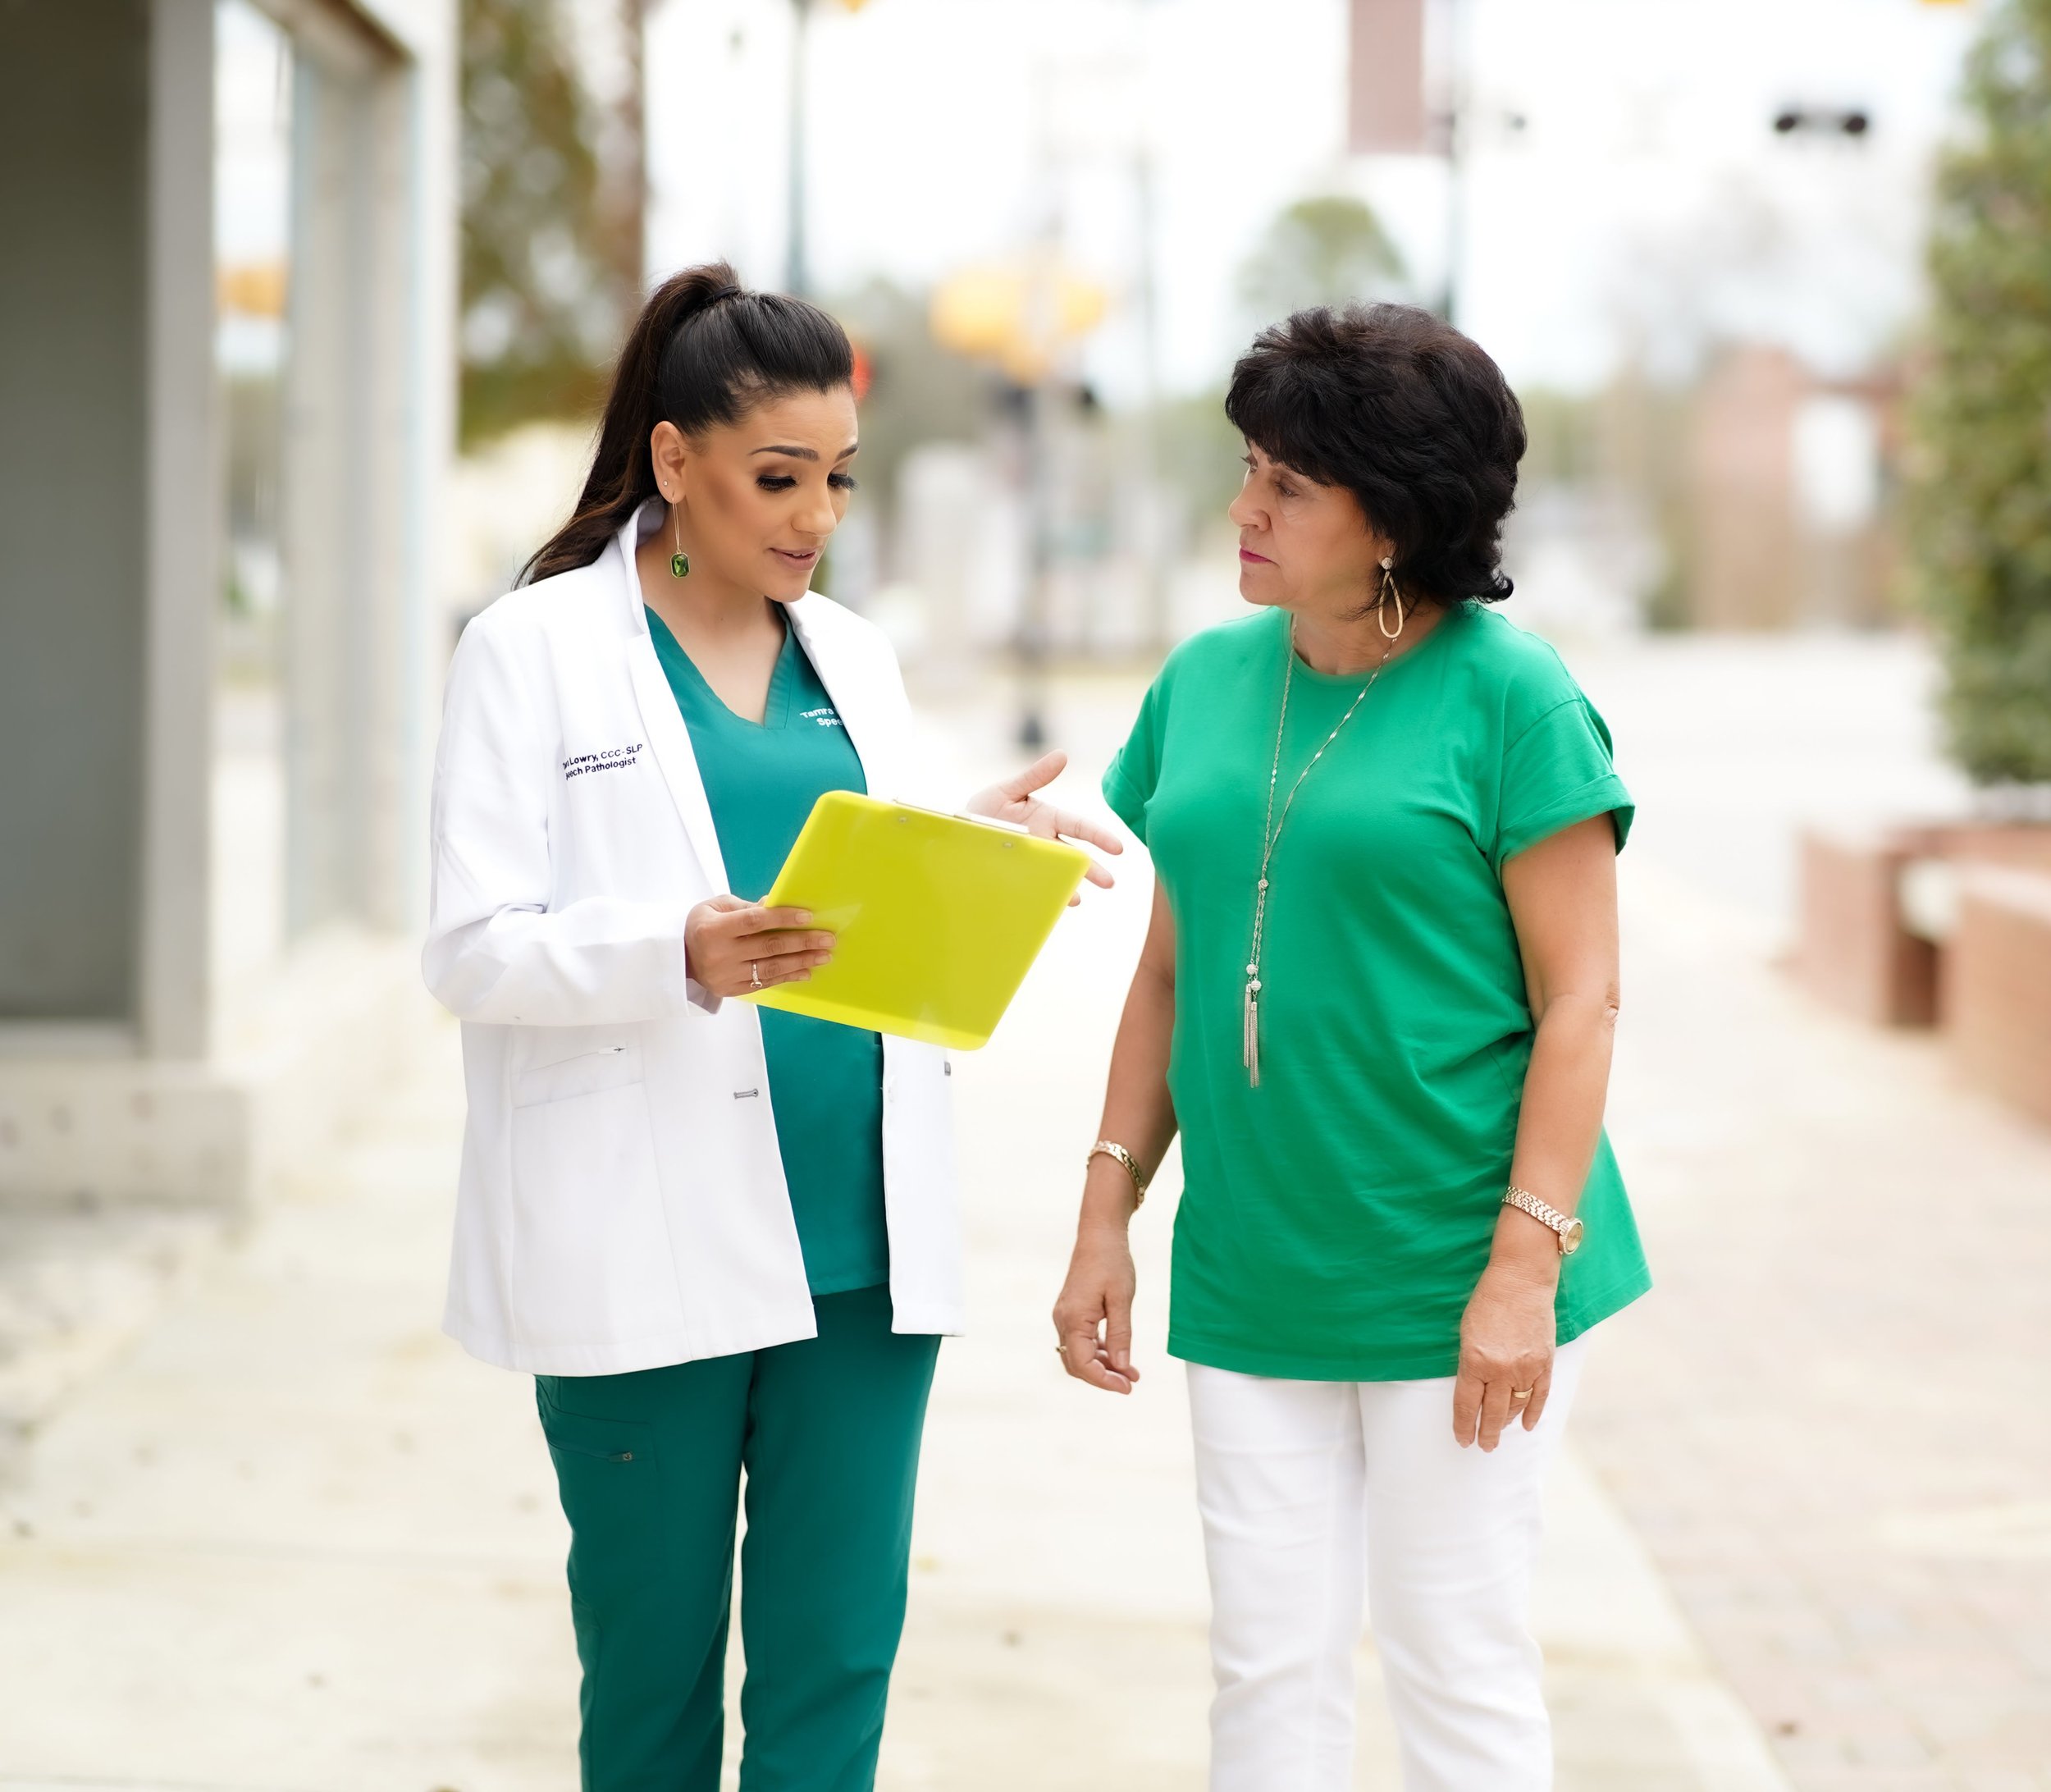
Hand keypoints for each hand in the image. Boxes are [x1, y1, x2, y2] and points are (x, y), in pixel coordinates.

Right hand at [684, 895, 835, 999]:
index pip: (754, 922)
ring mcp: (726, 975)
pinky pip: (764, 983)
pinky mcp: (732, 990)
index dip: (782, 918)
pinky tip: (806, 971)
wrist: (679, 957)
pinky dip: (787, 976)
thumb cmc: (702, 926)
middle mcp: (720, 954)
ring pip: (770, 968)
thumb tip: (775, 903)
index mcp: (714, 929)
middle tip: (827, 938)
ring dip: (801, 961)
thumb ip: (745, 906)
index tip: (808, 916)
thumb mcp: (715, 907)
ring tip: (824, 956)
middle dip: (802, 942)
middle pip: (768, 947)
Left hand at [965, 750, 1122, 904]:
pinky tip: (1051, 903)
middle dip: (1094, 870)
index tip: (1117, 848)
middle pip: (1076, 857)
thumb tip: (1062, 755)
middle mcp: (1045, 843)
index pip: (1080, 827)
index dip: (1099, 836)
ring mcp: (1034, 862)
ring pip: (1059, 875)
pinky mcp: (1020, 877)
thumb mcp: (1008, 790)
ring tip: (1076, 898)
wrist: (957, 832)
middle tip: (1110, 883)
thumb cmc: (985, 808)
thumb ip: (1035, 776)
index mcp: (1048, 819)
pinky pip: (1037, 888)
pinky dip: (1047, 896)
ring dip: (1070, 886)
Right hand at [1052, 1224, 1140, 1394]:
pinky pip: (1081, 1341)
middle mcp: (1063, 1320)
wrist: (1099, 1235)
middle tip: (1130, 1384)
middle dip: (1103, 1378)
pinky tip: (1119, 1355)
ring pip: (1079, 1354)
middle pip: (1077, 1364)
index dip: (1104, 1381)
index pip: (1083, 1364)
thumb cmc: (1112, 1263)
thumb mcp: (1121, 1299)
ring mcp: (1065, 1316)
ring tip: (1131, 1373)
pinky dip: (1099, 1352)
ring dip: (1103, 1366)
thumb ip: (1120, 1334)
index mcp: (1073, 1319)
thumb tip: (1121, 1367)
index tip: (1127, 1387)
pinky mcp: (1071, 1312)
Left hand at [1452, 1261, 1557, 1450]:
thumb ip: (1470, 1364)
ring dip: (1506, 1424)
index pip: (1466, 1404)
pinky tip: (1526, 1425)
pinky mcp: (1544, 1363)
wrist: (1521, 1281)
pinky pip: (1539, 1397)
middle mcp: (1500, 1369)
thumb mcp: (1467, 1332)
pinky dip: (1532, 1413)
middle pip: (1491, 1413)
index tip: (1462, 1439)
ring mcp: (1525, 1368)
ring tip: (1499, 1434)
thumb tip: (1474, 1391)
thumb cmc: (1488, 1301)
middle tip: (1483, 1447)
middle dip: (1486, 1433)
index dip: (1463, 1425)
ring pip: (1515, 1407)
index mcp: (1474, 1361)